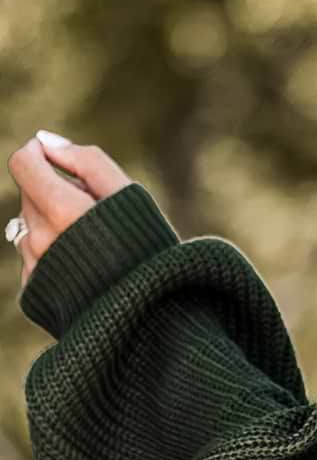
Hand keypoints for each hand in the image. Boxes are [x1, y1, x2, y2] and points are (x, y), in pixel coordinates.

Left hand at [6, 132, 131, 289]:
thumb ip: (87, 161)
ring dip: (51, 221)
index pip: (23, 164)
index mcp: (63, 211)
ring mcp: (33, 266)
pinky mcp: (33, 289)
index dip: (38, 154)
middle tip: (93, 211)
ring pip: (29, 223)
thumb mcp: (129, 196)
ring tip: (90, 242)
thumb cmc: (146, 250)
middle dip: (55, 191)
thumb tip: (45, 142)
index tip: (56, 158)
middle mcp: (40, 239)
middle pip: (29, 193)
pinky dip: (51, 250)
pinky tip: (83, 263)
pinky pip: (32, 254)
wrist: (150, 317)